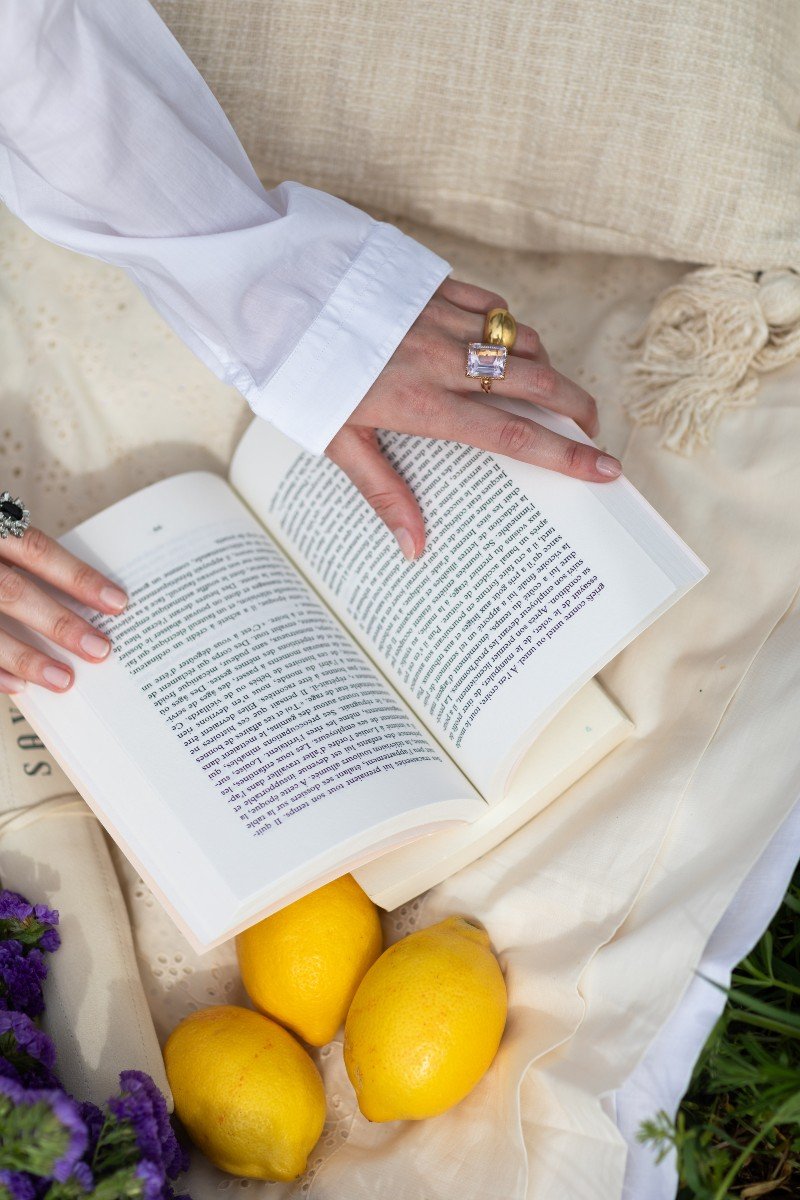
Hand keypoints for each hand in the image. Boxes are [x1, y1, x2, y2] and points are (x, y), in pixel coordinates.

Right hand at [0, 528, 127, 694]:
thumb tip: (82, 595)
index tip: (118, 603)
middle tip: (100, 650)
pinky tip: (17, 687)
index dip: (77, 576)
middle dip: (58, 623)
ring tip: (64, 681)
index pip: (35, 550)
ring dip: (24, 656)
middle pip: (12, 591)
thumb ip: (19, 553)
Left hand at [326, 277, 621, 559]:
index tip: (605, 468)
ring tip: (551, 392)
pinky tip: (505, 345)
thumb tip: (415, 548)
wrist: (272, 294)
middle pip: (537, 381)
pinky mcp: (434, 284)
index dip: (566, 455)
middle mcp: (443, 360)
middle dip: (577, 407)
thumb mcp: (337, 442)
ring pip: (521, 340)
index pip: (513, 435)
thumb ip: (383, 492)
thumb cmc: (302, 375)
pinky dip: (510, 327)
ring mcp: (442, 318)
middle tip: (594, 430)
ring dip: (547, 367)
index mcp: (424, 405)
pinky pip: (493, 305)